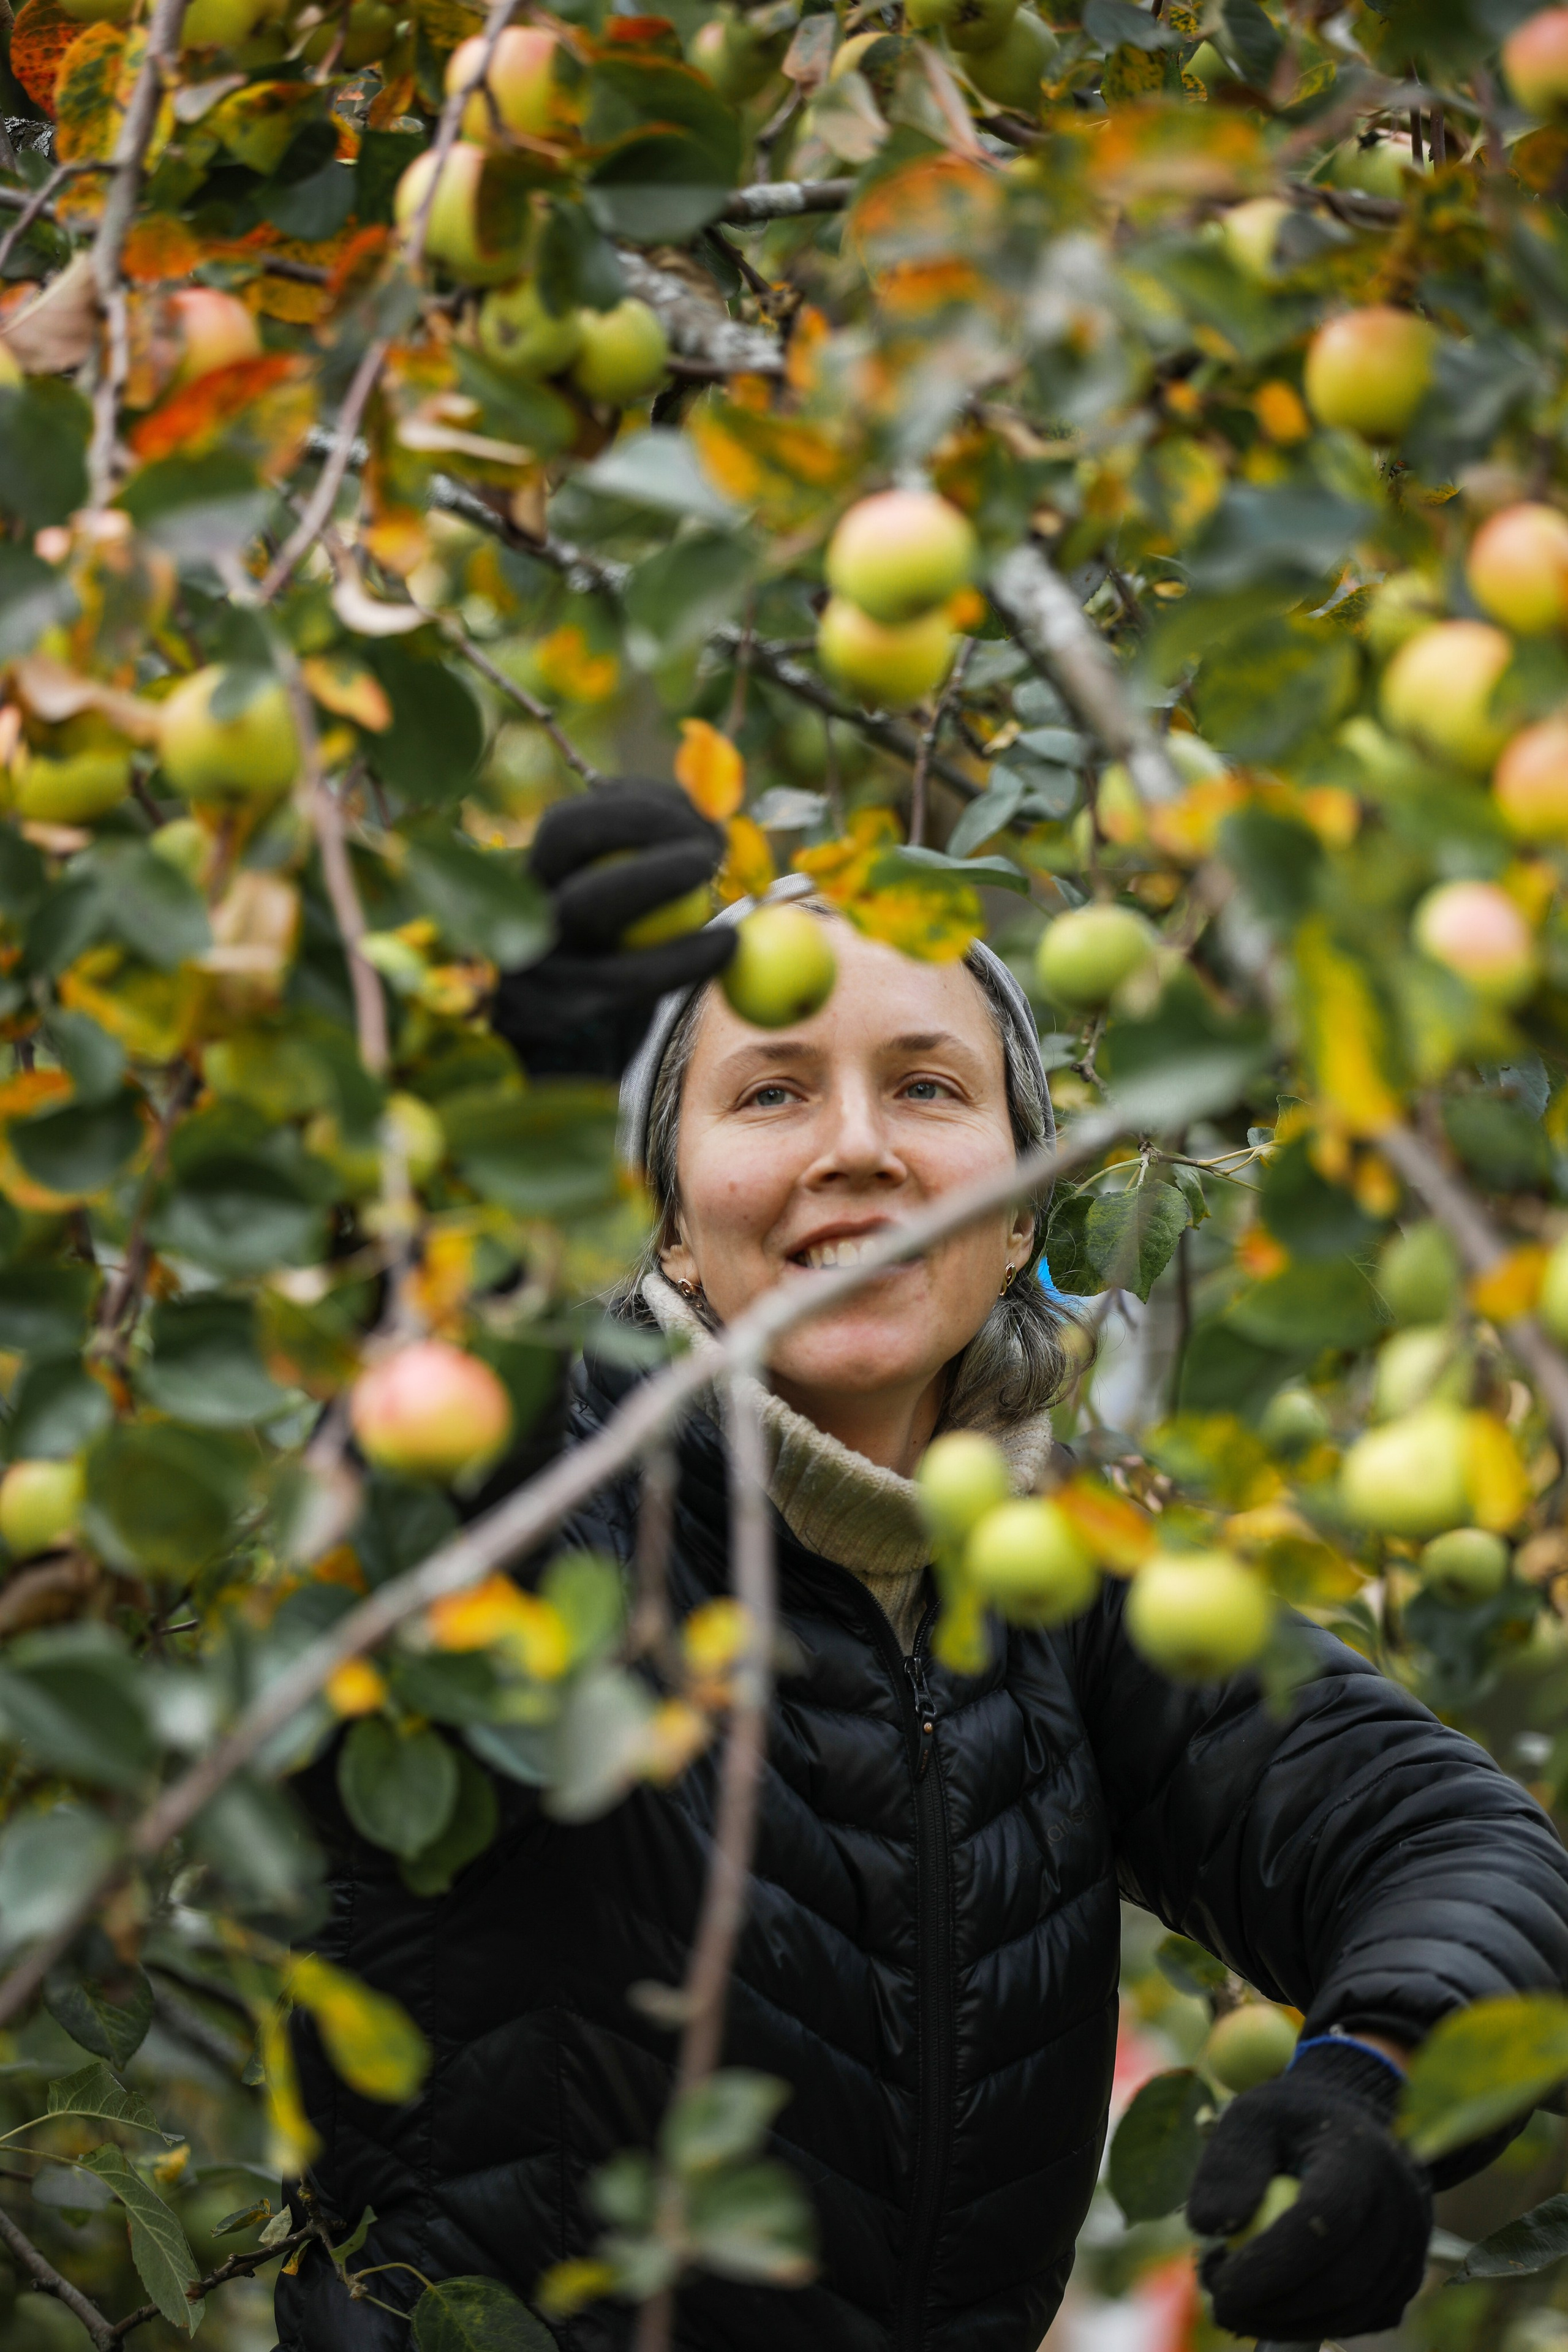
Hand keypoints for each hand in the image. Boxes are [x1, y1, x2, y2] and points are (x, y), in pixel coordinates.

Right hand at [491, 782, 734, 1078]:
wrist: (556, 1070)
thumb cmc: (598, 977)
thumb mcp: (609, 921)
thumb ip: (641, 871)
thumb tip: (711, 815)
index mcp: (527, 880)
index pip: (571, 821)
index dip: (637, 805)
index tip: (702, 813)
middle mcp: (514, 909)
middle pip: (565, 835)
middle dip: (644, 822)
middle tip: (712, 844)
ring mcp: (526, 956)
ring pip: (590, 902)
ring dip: (663, 880)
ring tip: (721, 887)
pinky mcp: (555, 1013)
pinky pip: (625, 979)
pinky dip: (683, 958)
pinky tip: (726, 948)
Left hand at [1186, 2041, 1431, 2342]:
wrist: (1353, 2124)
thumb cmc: (1292, 2121)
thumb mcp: (1250, 2117)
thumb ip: (1227, 2165)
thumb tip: (1208, 2227)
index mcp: (1362, 2155)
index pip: (1324, 2220)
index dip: (1271, 2261)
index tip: (1219, 2280)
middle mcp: (1401, 2205)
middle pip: (1340, 2279)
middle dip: (1272, 2304)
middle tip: (1218, 2300)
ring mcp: (1412, 2247)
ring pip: (1351, 2310)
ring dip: (1287, 2321)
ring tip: (1236, 2302)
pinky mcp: (1407, 2278)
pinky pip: (1360, 2318)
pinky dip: (1314, 2323)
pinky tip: (1272, 2305)